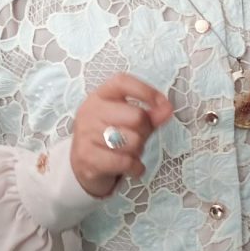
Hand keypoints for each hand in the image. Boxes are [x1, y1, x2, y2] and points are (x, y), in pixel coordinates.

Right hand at [70, 74, 170, 198]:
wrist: (82, 165)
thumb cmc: (109, 139)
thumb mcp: (129, 122)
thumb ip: (150, 115)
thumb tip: (167, 108)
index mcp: (100, 96)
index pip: (122, 83)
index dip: (146, 91)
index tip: (162, 103)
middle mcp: (90, 111)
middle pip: (136, 116)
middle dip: (145, 131)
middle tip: (137, 138)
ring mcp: (86, 134)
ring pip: (133, 141)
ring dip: (138, 151)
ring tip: (128, 152)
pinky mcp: (87, 157)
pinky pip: (125, 161)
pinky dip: (135, 168)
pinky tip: (130, 167)